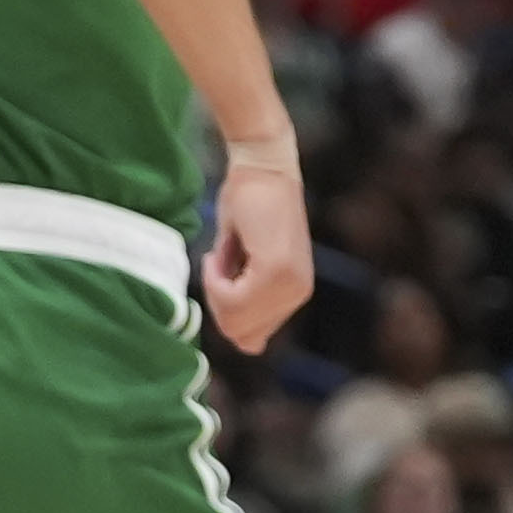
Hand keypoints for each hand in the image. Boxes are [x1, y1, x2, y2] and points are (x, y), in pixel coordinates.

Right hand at [203, 157, 313, 354]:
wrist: (261, 164)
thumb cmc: (249, 203)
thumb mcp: (243, 261)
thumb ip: (245, 300)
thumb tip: (248, 347)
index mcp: (295, 292)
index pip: (250, 337)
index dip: (223, 311)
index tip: (221, 273)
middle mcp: (298, 293)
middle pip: (239, 333)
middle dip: (217, 303)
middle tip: (217, 263)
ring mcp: (289, 284)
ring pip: (233, 319)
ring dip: (214, 290)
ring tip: (219, 254)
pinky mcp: (275, 270)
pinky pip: (230, 298)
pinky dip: (213, 279)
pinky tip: (217, 252)